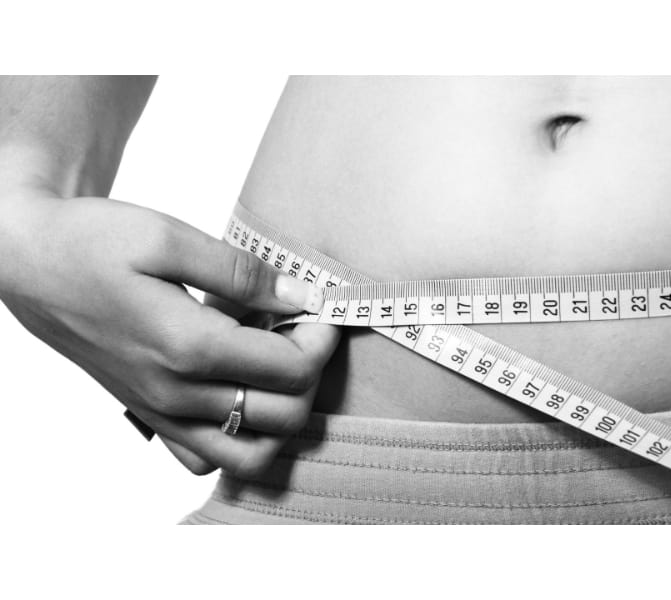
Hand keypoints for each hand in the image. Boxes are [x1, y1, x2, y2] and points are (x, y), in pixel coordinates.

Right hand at [0, 192, 339, 478]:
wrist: (31, 265)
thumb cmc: (93, 244)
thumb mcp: (168, 238)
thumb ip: (241, 273)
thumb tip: (300, 295)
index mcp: (189, 347)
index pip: (292, 369)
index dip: (321, 338)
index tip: (318, 306)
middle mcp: (178, 393)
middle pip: (285, 416)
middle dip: (311, 372)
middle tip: (300, 328)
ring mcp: (163, 412)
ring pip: (252, 453)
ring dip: (283, 413)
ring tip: (276, 364)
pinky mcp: (152, 416)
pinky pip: (208, 458)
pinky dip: (239, 438)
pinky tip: (240, 391)